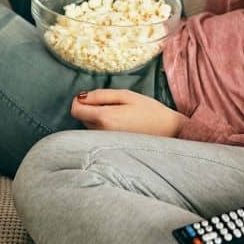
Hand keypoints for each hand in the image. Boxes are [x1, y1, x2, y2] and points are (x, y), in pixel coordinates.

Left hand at [70, 89, 186, 136]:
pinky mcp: (111, 147)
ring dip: (97, 119)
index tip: (93, 97)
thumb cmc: (149, 111)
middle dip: (90, 109)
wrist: (169, 131)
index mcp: (105, 118)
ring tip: (119, 115)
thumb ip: (101, 95)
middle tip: (112, 105)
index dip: (80, 100)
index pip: (75, 110)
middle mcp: (102, 133)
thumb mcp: (126, 95)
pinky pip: (98, 134)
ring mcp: (106, 143)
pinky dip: (104, 127)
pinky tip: (121, 125)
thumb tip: (80, 97)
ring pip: (89, 126)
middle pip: (81, 118)